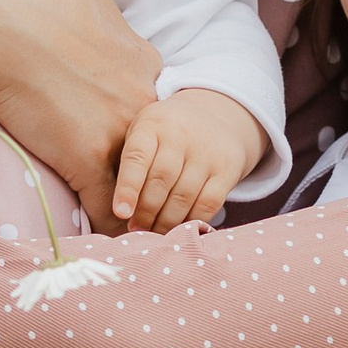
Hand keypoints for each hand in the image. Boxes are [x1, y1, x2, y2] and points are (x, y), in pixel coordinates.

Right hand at [0, 0, 160, 231]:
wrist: (2, 14)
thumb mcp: (90, 2)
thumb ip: (102, 28)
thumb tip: (92, 27)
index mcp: (143, 63)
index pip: (152, 112)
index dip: (138, 134)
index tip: (126, 149)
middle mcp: (142, 100)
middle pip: (156, 153)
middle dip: (150, 179)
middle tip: (145, 205)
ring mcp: (118, 133)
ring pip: (139, 185)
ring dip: (134, 208)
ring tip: (130, 231)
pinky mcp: (87, 159)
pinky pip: (107, 206)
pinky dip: (107, 227)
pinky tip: (100, 240)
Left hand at [112, 88, 262, 232]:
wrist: (213, 115)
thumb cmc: (164, 133)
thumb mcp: (142, 132)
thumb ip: (129, 162)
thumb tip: (120, 211)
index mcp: (153, 125)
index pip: (137, 158)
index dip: (128, 188)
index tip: (121, 213)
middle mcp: (181, 135)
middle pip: (161, 180)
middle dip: (146, 211)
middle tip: (136, 229)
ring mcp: (207, 152)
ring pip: (184, 195)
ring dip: (166, 221)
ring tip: (153, 232)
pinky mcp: (227, 169)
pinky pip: (209, 203)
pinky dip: (193, 220)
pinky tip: (179, 228)